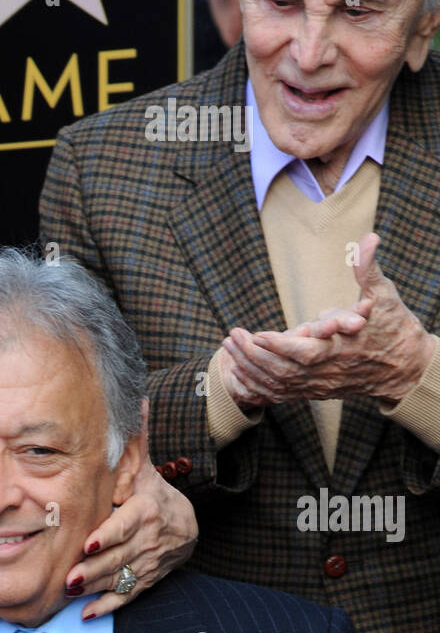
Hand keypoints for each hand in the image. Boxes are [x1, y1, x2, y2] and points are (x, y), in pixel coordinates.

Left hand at [64, 455, 197, 619]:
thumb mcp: (146, 470)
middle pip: (117, 556)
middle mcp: (146, 540)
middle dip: (93, 568)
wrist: (184, 525)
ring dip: (94, 587)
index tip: (91, 542)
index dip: (109, 534)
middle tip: (70, 576)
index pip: (125, 525)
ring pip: (118, 578)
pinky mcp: (144, 581)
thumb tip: (140, 401)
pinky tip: (87, 614)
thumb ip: (136, 442)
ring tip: (71, 591)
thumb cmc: (154, 494)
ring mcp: (146, 563)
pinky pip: (126, 597)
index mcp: (145, 511)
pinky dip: (106, 607)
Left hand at [220, 233, 435, 407]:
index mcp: (342, 349)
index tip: (255, 334)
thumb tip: (369, 238)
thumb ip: (369, 269)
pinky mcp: (313, 392)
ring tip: (227, 348)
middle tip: (231, 336)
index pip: (303, 352)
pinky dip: (256, 385)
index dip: (277, 345)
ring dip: (248, 368)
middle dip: (252, 356)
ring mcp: (318, 385)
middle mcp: (326, 372)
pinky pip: (278, 394)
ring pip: (276, 384)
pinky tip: (237, 372)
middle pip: (281, 370)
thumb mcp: (384, 296)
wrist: (404, 367)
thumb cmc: (395, 328)